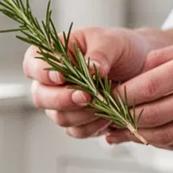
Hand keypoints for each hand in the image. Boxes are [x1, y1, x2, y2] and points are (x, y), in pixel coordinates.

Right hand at [24, 27, 150, 138]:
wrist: (140, 68)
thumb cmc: (120, 48)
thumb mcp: (112, 42)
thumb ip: (100, 54)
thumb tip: (92, 68)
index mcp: (53, 55)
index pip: (32, 65)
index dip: (41, 73)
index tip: (61, 76)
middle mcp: (51, 82)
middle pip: (40, 97)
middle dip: (63, 99)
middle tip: (86, 95)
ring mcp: (61, 104)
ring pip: (59, 117)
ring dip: (82, 114)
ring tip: (104, 102)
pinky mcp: (77, 122)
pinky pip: (77, 130)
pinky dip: (93, 125)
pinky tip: (108, 115)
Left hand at [107, 35, 172, 149]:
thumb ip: (166, 59)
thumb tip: (130, 77)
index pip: (151, 86)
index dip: (122, 95)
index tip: (105, 95)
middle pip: (154, 114)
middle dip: (124, 118)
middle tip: (106, 116)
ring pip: (167, 136)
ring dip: (139, 136)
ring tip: (121, 130)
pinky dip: (161, 142)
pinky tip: (147, 136)